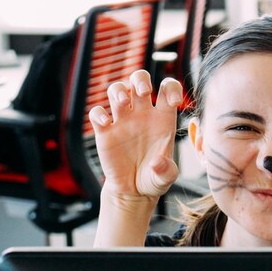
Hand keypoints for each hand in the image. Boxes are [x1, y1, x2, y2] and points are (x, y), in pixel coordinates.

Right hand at [88, 70, 181, 199]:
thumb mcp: (166, 178)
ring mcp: (122, 121)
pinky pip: (96, 113)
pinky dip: (98, 113)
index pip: (167, 90)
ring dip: (119, 90)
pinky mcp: (105, 132)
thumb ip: (166, 170)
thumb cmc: (154, 178)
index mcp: (162, 119)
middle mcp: (142, 115)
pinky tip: (106, 123)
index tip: (174, 101)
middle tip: (144, 91)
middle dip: (140, 79)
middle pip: (139, 80)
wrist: (133, 191)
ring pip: (117, 90)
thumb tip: (157, 163)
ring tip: (123, 102)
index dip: (172, 87)